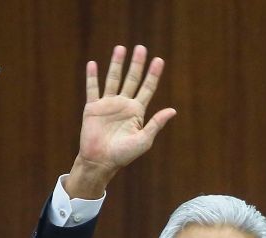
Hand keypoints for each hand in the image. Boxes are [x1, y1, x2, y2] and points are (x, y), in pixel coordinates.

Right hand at [66, 45, 176, 198]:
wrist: (101, 162)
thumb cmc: (123, 155)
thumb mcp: (144, 140)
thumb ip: (156, 124)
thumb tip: (173, 110)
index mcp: (136, 111)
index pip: (147, 88)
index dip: (153, 75)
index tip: (159, 60)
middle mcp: (123, 104)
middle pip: (132, 79)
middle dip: (137, 64)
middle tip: (141, 48)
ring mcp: (108, 104)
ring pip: (113, 79)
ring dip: (117, 64)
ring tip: (121, 48)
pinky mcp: (93, 108)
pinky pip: (93, 89)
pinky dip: (92, 77)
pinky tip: (93, 64)